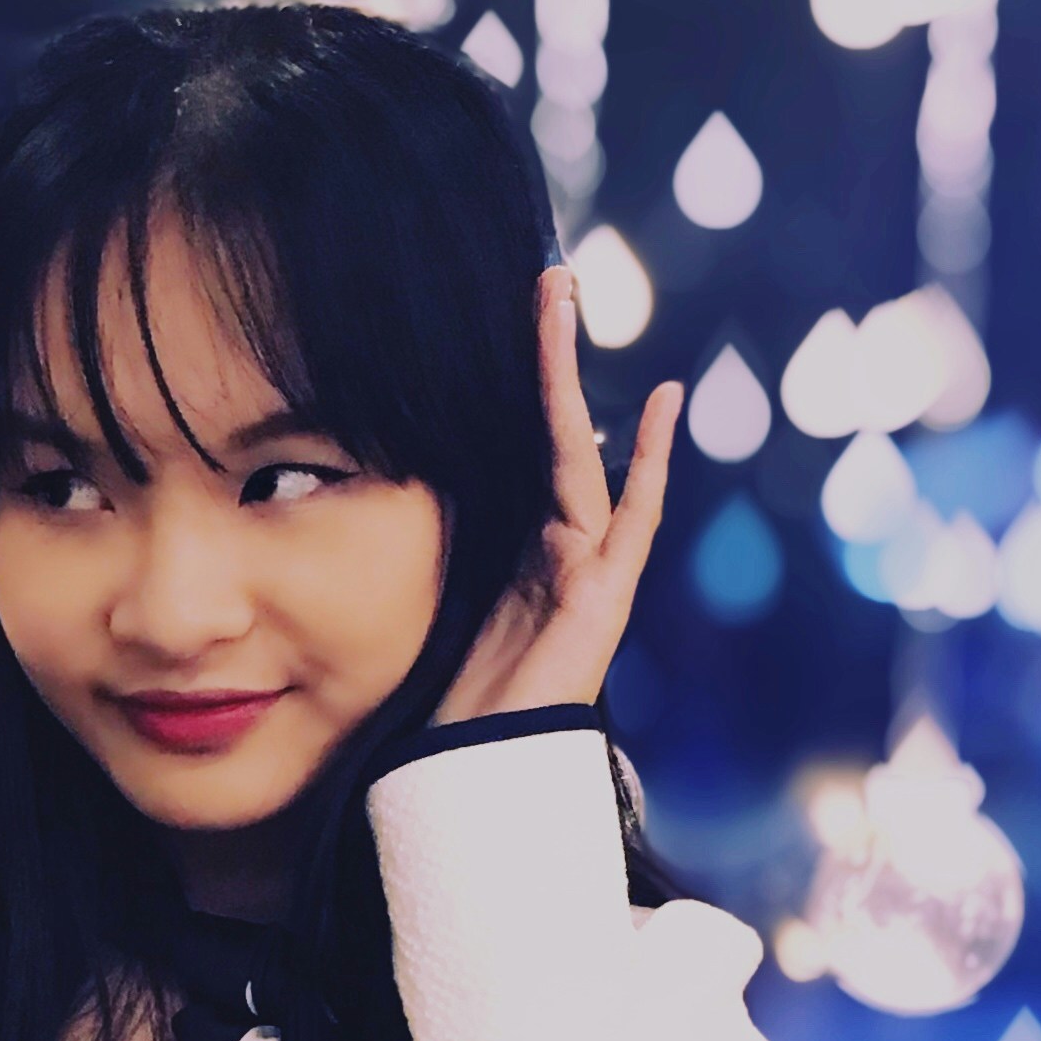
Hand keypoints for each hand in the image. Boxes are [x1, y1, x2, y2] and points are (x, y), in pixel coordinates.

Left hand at [431, 266, 680, 726]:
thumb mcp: (433, 602)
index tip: (518, 320)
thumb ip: (435, 553)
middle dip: (548, 354)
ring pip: (573, 449)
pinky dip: (647, 461)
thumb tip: (380, 492)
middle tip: (547, 277)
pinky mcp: (606, 590)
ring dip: (565, 375)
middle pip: (550, 429)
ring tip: (562, 302)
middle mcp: (554, 541)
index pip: (515, 444)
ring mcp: (585, 561)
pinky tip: (661, 404)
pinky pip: (631, 515)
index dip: (518, 385)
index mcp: (513, 541)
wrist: (488, 763)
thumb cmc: (459, 696)